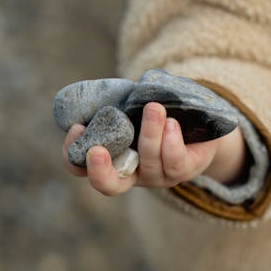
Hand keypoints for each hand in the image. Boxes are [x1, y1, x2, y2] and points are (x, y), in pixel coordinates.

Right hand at [62, 102, 245, 195]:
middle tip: (97, 150)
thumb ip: (117, 98)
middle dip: (100, 171)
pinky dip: (171, 141)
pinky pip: (175, 161)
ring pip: (149, 162)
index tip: (77, 128)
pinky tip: (172, 122)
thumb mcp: (132, 103)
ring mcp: (157, 175)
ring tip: (154, 107)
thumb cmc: (156, 110)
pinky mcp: (183, 170)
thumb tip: (101, 85)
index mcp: (111, 158)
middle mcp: (132, 173)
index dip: (72, 153)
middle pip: (109, 185)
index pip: (80, 167)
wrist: (198, 121)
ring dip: (149, 134)